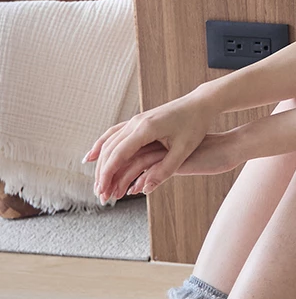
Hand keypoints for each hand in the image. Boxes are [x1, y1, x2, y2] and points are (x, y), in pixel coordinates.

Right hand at [83, 95, 232, 202]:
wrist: (199, 104)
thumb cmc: (195, 125)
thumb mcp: (184, 150)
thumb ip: (165, 170)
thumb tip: (145, 190)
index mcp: (146, 129)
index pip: (119, 155)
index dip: (108, 175)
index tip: (102, 192)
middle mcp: (136, 122)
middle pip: (109, 150)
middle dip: (102, 173)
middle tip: (99, 194)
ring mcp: (135, 120)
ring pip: (109, 142)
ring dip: (100, 162)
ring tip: (97, 183)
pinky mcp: (138, 120)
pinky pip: (114, 134)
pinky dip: (102, 146)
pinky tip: (93, 156)